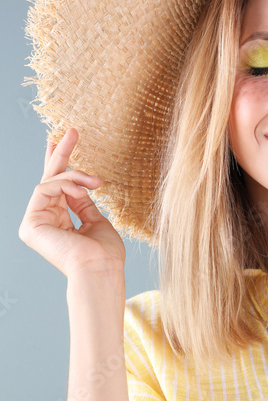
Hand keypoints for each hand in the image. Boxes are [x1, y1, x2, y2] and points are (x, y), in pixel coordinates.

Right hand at [18, 127, 125, 279]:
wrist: (100, 270)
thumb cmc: (104, 254)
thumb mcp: (96, 221)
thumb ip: (84, 204)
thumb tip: (80, 186)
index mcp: (58, 224)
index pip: (57, 190)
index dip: (61, 166)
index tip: (65, 142)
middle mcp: (43, 223)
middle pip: (49, 181)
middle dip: (61, 154)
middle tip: (72, 131)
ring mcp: (34, 223)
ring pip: (51, 182)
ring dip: (76, 176)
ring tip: (96, 181)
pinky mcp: (30, 224)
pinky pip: (46, 188)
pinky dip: (66, 184)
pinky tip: (82, 189)